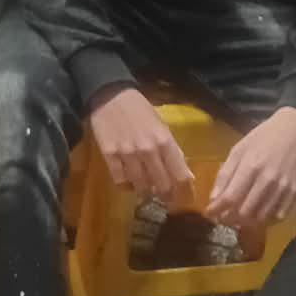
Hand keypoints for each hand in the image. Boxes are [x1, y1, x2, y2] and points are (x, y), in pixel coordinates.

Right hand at [88, 86, 194, 204]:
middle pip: (162, 186)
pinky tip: (128, 181)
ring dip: (146, 191)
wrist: (111, 95)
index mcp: (165, 142)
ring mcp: (128, 154)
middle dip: (166, 195)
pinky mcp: (109, 155)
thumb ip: (173, 150)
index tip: (185, 199)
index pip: (181, 176)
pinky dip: (126, 186)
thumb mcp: (162, 127)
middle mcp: (148, 151)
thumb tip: (185, 175)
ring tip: (146, 189)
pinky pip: (120, 181)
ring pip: (141, 186)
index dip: (185, 193)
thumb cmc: (140, 110)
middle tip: (165, 197)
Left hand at [208, 107, 295, 226]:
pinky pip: (278, 215)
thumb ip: (225, 173)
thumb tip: (214, 198)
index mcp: (250, 167)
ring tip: (236, 218)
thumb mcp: (238, 149)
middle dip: (230, 219)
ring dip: (246, 222)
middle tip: (222, 218)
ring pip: (261, 216)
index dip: (217, 209)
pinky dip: (264, 218)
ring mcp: (282, 188)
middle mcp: (267, 180)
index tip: (209, 214)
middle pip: (245, 211)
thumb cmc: (262, 137)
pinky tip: (256, 214)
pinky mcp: (294, 192)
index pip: (230, 197)